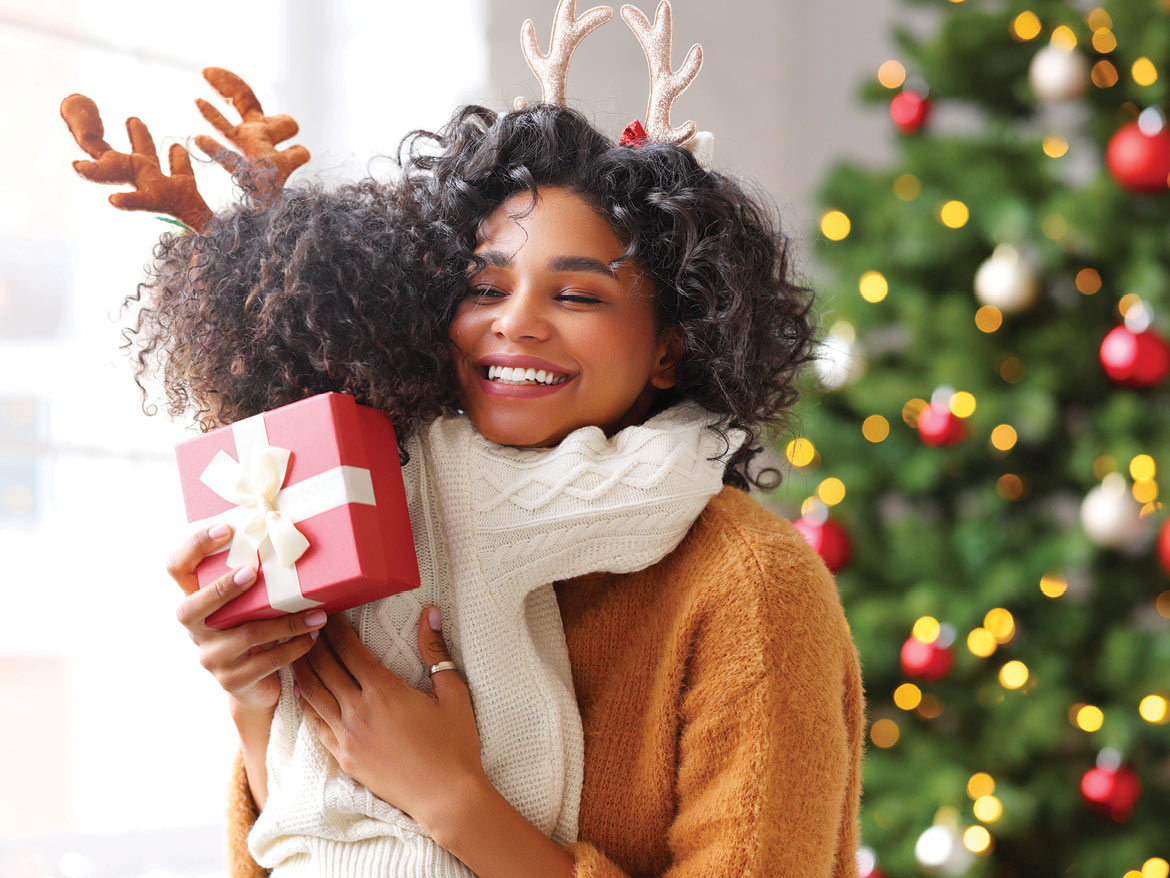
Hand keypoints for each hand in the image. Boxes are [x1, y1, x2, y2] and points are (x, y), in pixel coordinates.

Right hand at [167, 524, 328, 711]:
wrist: (259, 684)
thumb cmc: (257, 627)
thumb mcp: (251, 602)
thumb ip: (255, 577)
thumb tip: (290, 532)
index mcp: (195, 600)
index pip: (176, 567)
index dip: (194, 546)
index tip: (225, 529)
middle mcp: (195, 629)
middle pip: (191, 608)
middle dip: (222, 588)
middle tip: (252, 572)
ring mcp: (211, 657)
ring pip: (245, 635)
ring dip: (287, 621)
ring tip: (317, 613)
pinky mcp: (233, 680)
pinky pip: (266, 661)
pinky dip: (294, 647)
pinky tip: (313, 636)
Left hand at [292, 609, 485, 834]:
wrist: (445, 796)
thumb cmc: (454, 744)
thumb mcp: (452, 692)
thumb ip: (435, 651)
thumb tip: (431, 613)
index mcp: (384, 690)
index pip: (350, 650)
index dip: (336, 629)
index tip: (329, 614)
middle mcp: (359, 710)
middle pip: (326, 667)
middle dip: (315, 643)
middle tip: (308, 626)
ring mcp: (347, 736)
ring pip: (313, 694)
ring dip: (303, 669)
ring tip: (296, 651)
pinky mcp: (344, 757)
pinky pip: (315, 724)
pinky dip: (305, 703)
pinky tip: (301, 692)